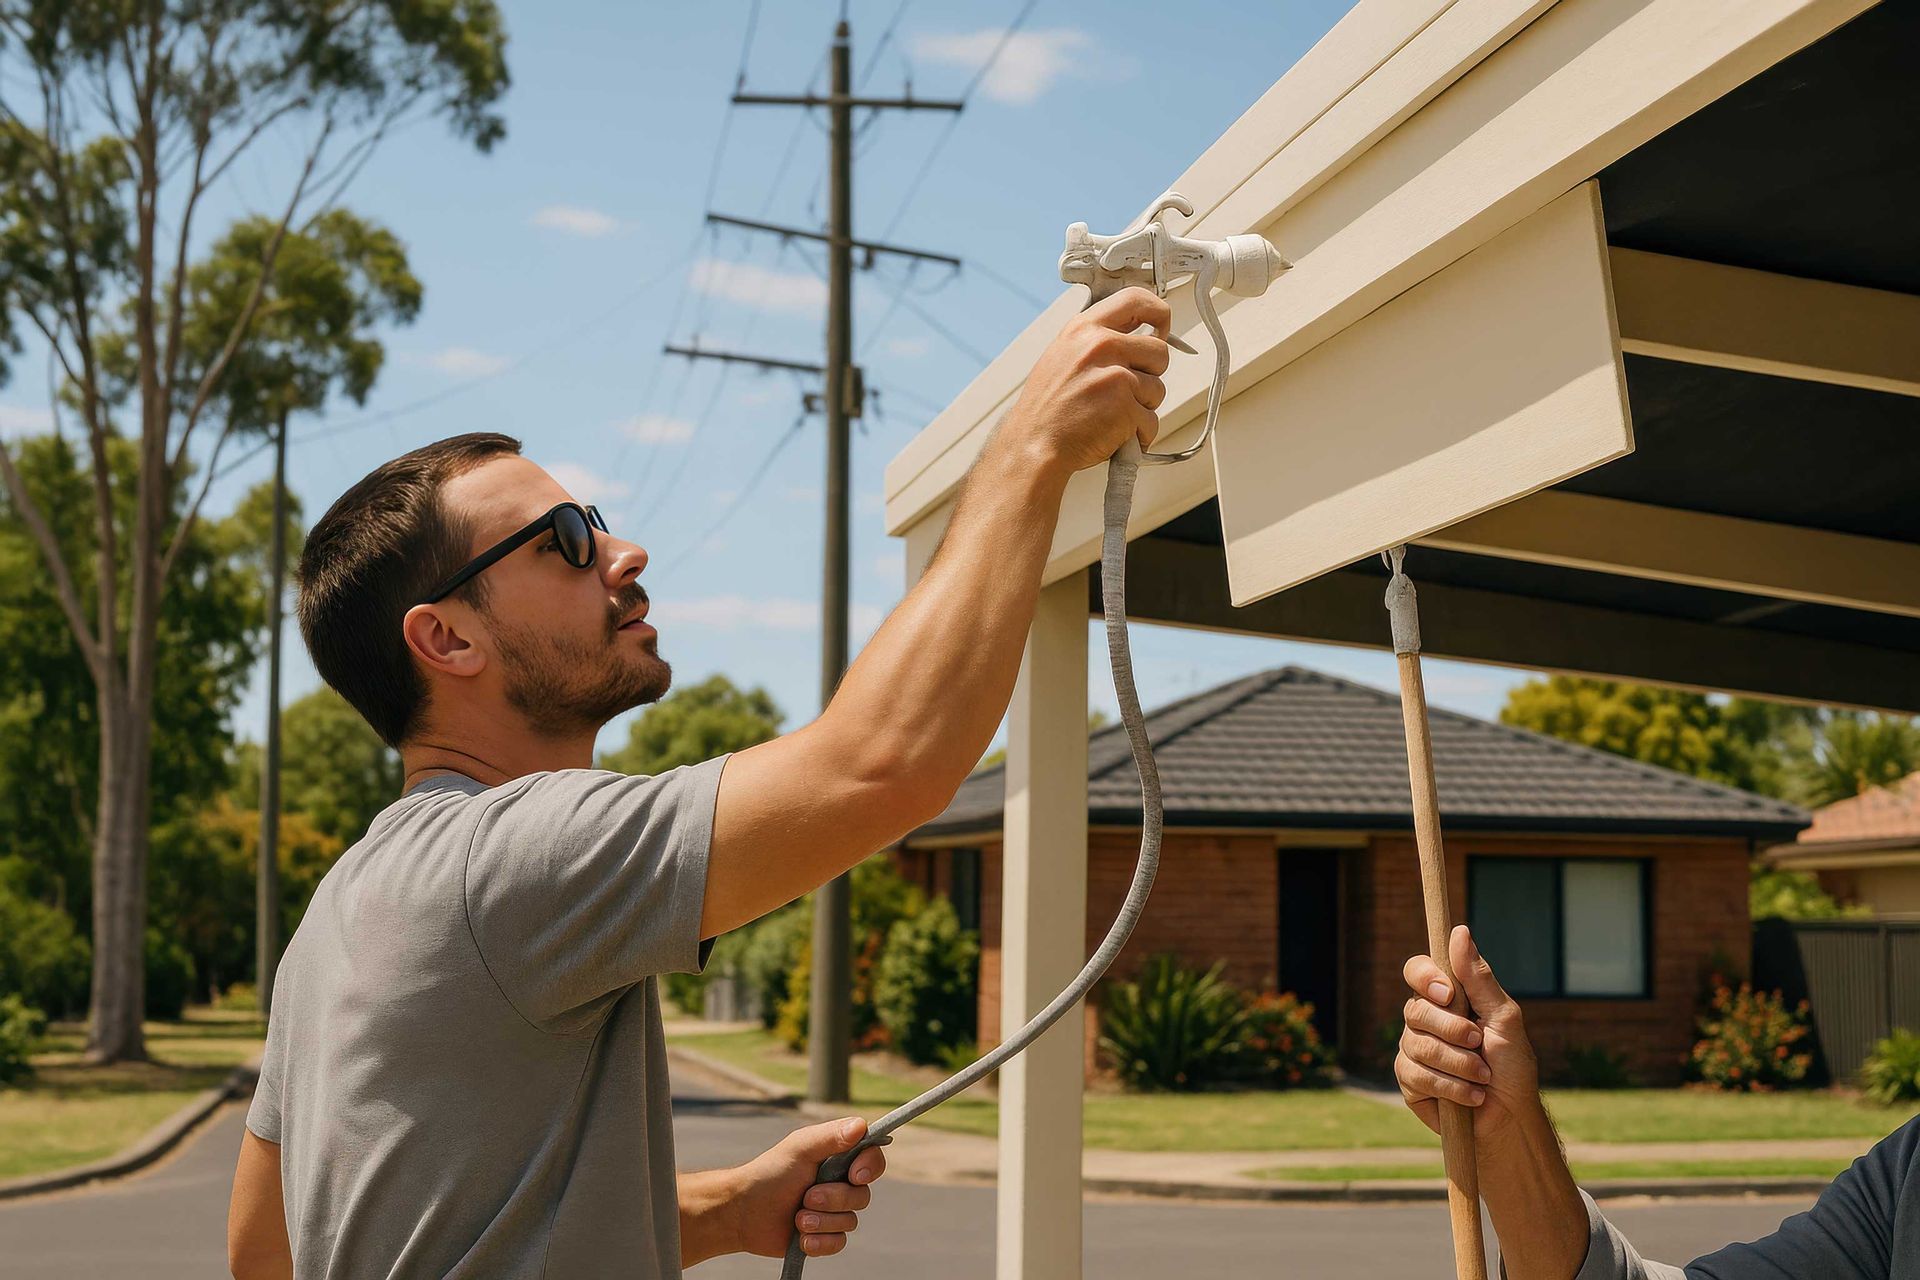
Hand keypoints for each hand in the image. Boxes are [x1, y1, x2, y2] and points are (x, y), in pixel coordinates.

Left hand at [732, 1117, 887, 1260]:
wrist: (743, 1212)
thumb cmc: (769, 1173)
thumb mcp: (799, 1148)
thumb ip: (831, 1136)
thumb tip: (861, 1126)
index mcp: (838, 1157)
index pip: (872, 1158)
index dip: (870, 1167)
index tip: (855, 1175)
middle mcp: (839, 1183)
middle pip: (862, 1195)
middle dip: (834, 1199)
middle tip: (807, 1197)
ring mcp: (832, 1211)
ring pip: (850, 1221)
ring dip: (822, 1221)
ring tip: (797, 1218)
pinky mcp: (823, 1235)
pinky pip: (838, 1243)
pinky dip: (820, 1242)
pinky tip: (801, 1238)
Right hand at [998, 286, 1171, 475]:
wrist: (1032, 445)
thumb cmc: (1046, 409)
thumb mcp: (1062, 356)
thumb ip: (1096, 342)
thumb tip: (1132, 337)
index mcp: (1084, 329)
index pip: (1135, 300)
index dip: (1158, 312)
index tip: (1162, 326)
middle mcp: (1101, 347)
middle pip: (1159, 350)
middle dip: (1150, 374)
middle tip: (1125, 391)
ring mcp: (1115, 376)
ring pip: (1158, 389)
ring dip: (1143, 407)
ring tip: (1110, 415)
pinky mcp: (1126, 407)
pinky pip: (1152, 420)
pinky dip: (1138, 434)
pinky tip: (1113, 433)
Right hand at [1395, 924, 1542, 1151]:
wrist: (1510, 1116)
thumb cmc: (1511, 1065)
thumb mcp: (1503, 1017)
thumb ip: (1479, 978)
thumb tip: (1460, 932)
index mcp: (1446, 999)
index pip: (1417, 971)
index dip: (1424, 977)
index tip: (1446, 993)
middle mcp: (1425, 1020)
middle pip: (1415, 1009)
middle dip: (1452, 1030)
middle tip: (1479, 1043)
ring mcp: (1413, 1049)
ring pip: (1416, 1044)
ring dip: (1458, 1063)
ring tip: (1482, 1077)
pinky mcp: (1409, 1080)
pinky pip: (1416, 1074)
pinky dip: (1450, 1086)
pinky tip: (1469, 1095)